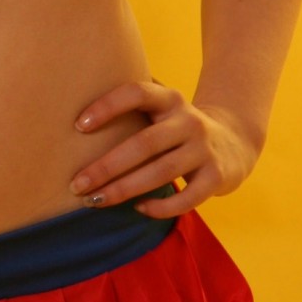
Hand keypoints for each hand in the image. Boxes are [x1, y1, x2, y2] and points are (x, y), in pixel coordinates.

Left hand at [69, 80, 260, 216]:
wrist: (234, 141)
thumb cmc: (176, 128)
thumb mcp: (160, 109)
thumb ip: (129, 107)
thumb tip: (67, 112)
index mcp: (170, 100)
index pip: (136, 93)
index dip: (107, 106)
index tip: (78, 126)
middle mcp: (188, 121)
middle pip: (143, 144)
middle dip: (106, 166)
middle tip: (76, 184)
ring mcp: (204, 149)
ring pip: (161, 172)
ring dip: (124, 189)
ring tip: (94, 201)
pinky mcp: (216, 177)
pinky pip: (187, 197)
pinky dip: (160, 208)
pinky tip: (138, 209)